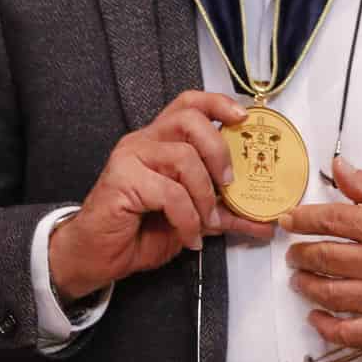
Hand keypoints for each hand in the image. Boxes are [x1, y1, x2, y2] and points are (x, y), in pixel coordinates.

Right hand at [50, 90, 273, 297]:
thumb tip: (264, 221)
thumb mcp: (191, 219)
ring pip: (183, 157)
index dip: (217, 103)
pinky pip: (169, 192)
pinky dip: (187, 218)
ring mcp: (130, 157)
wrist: (97, 258)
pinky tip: (189, 238)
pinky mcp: (121, 179)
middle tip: (229, 184)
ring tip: (207, 222)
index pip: (188, 103)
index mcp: (159, 140)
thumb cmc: (139, 233)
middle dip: (218, 150)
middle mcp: (143, 140)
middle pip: (189, 119)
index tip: (243, 117)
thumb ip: (223, 213)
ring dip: (203, 195)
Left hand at [281, 155, 361, 349]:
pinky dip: (327, 329)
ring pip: (330, 295)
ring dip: (307, 286)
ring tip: (299, 279)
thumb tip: (339, 168)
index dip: (302, 219)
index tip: (288, 219)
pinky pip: (351, 334)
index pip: (329, 220)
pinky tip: (317, 319)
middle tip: (292, 251)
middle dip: (300, 253)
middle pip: (324, 257)